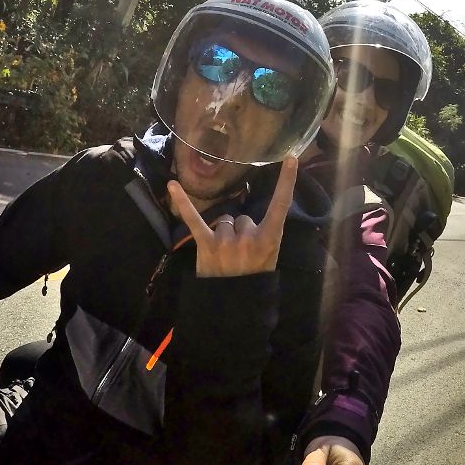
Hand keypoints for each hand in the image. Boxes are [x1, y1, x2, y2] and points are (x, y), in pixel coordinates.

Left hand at [167, 157, 297, 277]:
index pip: (280, 205)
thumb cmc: (254, 280)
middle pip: (242, 218)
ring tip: (224, 258)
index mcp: (269, 239)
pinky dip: (182, 202)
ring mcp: (227, 241)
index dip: (287, 181)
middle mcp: (249, 237)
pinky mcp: (207, 245)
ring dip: (223, 235)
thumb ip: (264, 236)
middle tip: (240, 257)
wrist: (233, 306)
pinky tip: (172, 185)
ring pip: (224, 221)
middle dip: (240, 233)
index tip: (291, 159)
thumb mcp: (270, 259)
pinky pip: (194, 219)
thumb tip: (246, 221)